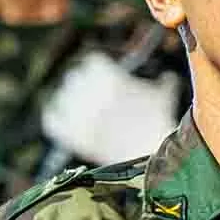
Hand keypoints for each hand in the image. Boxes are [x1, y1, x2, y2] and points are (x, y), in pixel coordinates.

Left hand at [40, 52, 181, 165]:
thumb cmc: (159, 124)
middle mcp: (91, 94)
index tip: (104, 72)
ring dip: (71, 99)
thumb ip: (163, 81)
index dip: (100, 67)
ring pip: (62, 96)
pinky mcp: (70, 135)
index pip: (92, 61)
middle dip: (85, 83)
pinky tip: (63, 119)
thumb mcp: (164, 96)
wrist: (152, 158)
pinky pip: (51, 119)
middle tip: (94, 91)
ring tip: (80, 106)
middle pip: (75, 77)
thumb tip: (167, 76)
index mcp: (111, 79)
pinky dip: (55, 117)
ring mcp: (79, 115)